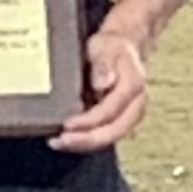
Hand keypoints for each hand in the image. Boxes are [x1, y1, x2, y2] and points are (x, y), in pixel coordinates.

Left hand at [50, 29, 146, 153]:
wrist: (122, 49)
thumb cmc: (112, 48)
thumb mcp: (106, 47)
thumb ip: (104, 64)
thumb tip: (102, 84)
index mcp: (133, 86)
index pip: (112, 110)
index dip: (90, 120)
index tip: (68, 124)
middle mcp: (135, 106)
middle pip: (113, 131)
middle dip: (86, 140)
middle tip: (60, 141)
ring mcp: (128, 117)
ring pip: (108, 138)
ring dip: (83, 144)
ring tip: (57, 142)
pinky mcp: (118, 122)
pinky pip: (102, 136)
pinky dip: (84, 141)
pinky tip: (63, 140)